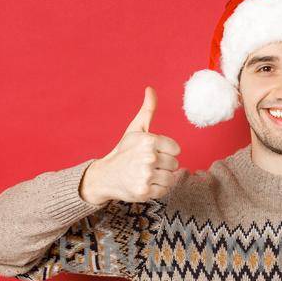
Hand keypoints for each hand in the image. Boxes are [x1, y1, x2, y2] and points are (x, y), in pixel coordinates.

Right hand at [81, 86, 186, 204]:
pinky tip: (144, 184)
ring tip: (146, 174)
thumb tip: (150, 89)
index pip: (176, 149)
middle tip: (147, 165)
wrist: (105, 176)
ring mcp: (146, 175)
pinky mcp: (144, 191)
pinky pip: (164, 190)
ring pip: (171, 178)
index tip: (153, 153)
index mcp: (149, 140)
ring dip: (161, 178)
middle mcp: (148, 156)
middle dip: (163, 166)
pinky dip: (156, 189)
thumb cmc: (124, 151)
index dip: (167, 152)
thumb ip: (147, 110)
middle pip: (174, 164)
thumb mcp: (135, 129)